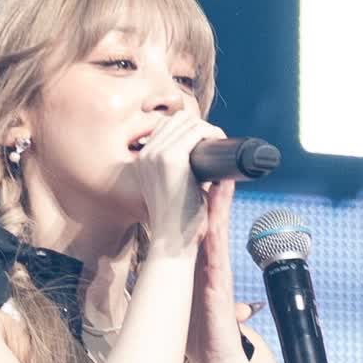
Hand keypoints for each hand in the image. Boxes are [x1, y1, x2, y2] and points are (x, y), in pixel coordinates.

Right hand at [136, 115, 223, 260]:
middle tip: (216, 143)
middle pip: (177, 120)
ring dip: (207, 128)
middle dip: (199, 126)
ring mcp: (157, 154)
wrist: (173, 242)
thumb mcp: (172, 190)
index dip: (188, 129)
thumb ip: (181, 172)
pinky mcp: (172, 158)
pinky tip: (220, 141)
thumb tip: (203, 154)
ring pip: (187, 122)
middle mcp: (145, 154)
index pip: (166, 127)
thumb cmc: (177, 222)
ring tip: (219, 143)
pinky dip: (212, 132)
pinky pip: (196, 131)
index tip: (206, 142)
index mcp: (142, 161)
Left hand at [186, 178, 262, 362]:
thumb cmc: (201, 333)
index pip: (202, 225)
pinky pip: (219, 251)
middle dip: (213, 191)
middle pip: (213, 220)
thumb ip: (175, 281)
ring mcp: (218, 272)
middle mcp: (212, 263)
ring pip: (219, 229)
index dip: (199, 200)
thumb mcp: (184, 299)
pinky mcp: (220, 283)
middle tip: (212, 161)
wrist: (217, 361)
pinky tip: (217, 213)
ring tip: (221, 174)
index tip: (195, 174)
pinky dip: (219, 229)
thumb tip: (155, 270)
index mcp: (202, 265)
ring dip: (220, 203)